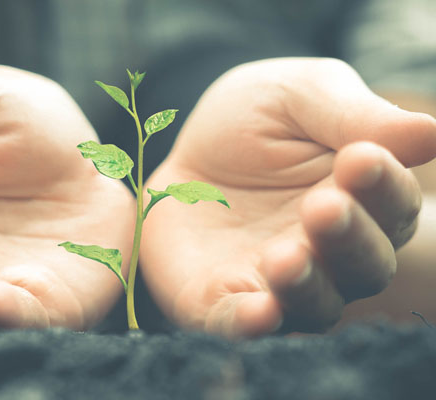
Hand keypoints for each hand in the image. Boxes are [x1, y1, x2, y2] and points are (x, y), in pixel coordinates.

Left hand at [140, 58, 435, 337]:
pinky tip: (258, 312)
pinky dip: (251, 324)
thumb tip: (429, 133)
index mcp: (360, 198)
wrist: (186, 151)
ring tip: (286, 258)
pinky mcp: (221, 299)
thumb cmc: (252, 121)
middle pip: (363, 265)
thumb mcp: (299, 97)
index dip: (383, 187)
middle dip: (347, 239)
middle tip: (323, 207)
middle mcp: (330, 251)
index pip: (392, 204)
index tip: (360, 159)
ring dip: (305, 286)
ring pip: (312, 305)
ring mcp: (277, 281)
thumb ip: (355, 116)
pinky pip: (239, 324)